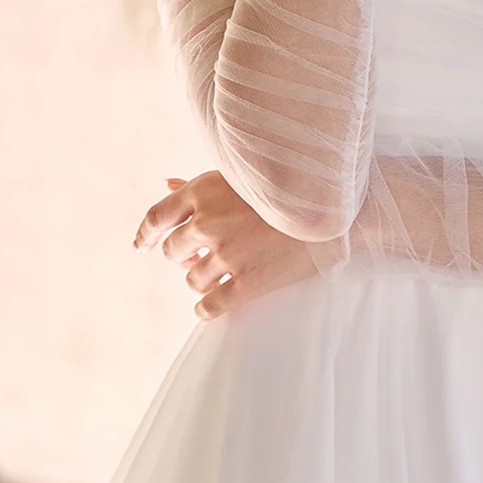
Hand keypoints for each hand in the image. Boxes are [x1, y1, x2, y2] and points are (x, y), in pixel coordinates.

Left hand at [133, 172, 339, 319]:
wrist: (340, 208)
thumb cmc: (291, 183)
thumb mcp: (242, 174)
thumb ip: (202, 183)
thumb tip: (167, 184)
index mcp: (204, 191)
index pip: (157, 217)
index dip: (146, 234)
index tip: (142, 245)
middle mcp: (208, 223)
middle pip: (172, 251)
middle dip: (183, 255)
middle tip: (201, 254)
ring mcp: (227, 255)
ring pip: (192, 279)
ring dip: (201, 278)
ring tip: (219, 273)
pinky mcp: (248, 283)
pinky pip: (210, 306)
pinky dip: (206, 308)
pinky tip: (211, 305)